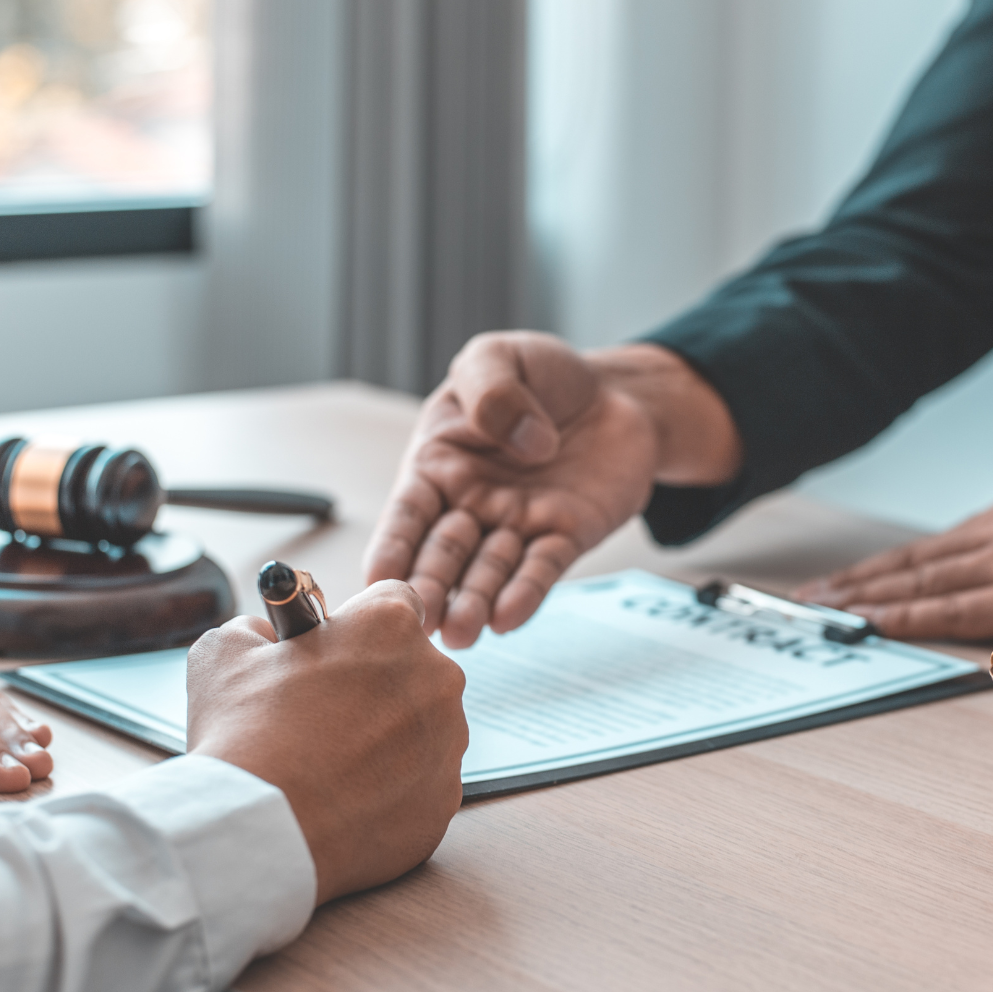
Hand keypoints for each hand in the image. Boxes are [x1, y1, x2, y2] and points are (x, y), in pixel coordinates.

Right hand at [187, 580, 468, 905]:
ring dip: (387, 738)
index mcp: (391, 627)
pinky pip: (421, 783)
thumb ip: (259, 628)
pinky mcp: (443, 801)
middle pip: (412, 668)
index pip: (393, 600)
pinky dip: (391, 790)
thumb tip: (269, 636)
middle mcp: (436, 678)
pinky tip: (345, 800)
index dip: (358, 624)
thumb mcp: (225, 652)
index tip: (334, 648)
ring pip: (422, 728)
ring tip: (329, 764)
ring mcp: (447, 743)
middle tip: (323, 713)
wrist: (258, 832)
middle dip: (374, 683)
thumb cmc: (242, 736)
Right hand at [366, 332, 736, 646]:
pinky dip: (526, 593)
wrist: (614, 393)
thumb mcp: (499, 357)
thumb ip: (493, 390)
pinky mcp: (566, 535)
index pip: (408, 513)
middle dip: (430, 587)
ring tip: (460, 634)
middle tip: (419, 622)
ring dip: (473, 602)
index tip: (378, 580)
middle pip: (443, 553)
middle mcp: (472, 503)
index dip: (392, 546)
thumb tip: (526, 445)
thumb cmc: (542, 375)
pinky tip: (508, 618)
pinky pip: (542, 568)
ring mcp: (518, 524)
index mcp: (439, 464)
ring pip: (489, 570)